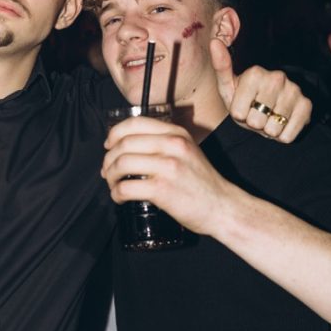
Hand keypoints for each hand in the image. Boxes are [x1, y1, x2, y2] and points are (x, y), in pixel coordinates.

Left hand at [103, 115, 232, 236]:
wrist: (222, 207)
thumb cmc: (203, 184)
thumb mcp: (188, 151)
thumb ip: (165, 143)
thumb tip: (129, 146)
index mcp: (177, 133)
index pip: (135, 123)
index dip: (115, 133)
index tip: (108, 145)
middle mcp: (172, 145)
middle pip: (124, 144)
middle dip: (109, 159)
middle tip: (107, 171)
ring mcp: (167, 167)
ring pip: (121, 163)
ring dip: (110, 176)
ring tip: (114, 185)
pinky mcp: (162, 190)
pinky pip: (126, 187)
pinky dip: (117, 194)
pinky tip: (120, 197)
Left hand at [210, 38, 311, 142]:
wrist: (272, 107)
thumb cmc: (245, 98)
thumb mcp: (228, 87)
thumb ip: (221, 67)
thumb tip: (214, 42)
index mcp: (255, 73)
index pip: (238, 113)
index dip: (239, 116)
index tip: (244, 106)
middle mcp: (277, 78)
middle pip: (255, 122)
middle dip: (254, 123)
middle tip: (257, 114)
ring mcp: (294, 90)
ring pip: (272, 129)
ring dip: (269, 130)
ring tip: (269, 117)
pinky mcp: (306, 105)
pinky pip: (288, 135)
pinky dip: (282, 136)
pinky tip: (282, 123)